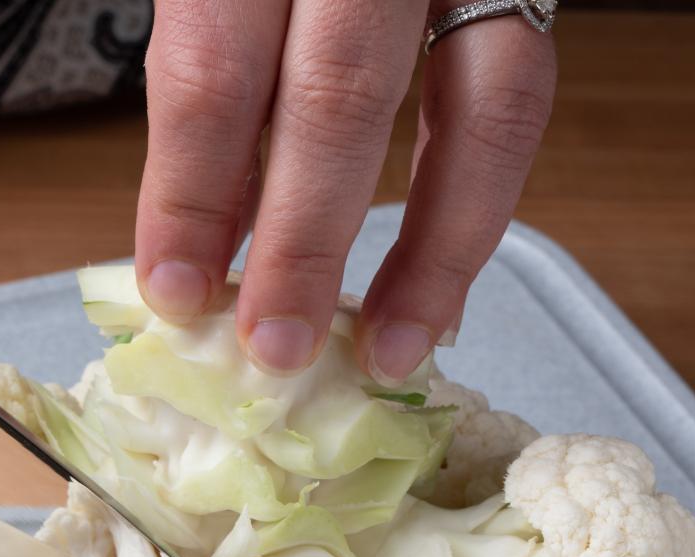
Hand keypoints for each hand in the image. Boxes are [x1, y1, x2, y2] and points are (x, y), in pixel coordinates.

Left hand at [134, 0, 555, 383]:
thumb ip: (203, 89)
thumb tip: (196, 250)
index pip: (214, 71)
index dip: (188, 196)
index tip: (174, 290)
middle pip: (340, 95)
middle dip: (305, 241)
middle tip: (274, 346)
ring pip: (479, 104)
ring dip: (431, 247)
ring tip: (384, 345)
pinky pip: (520, 95)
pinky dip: (479, 203)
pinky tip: (435, 287)